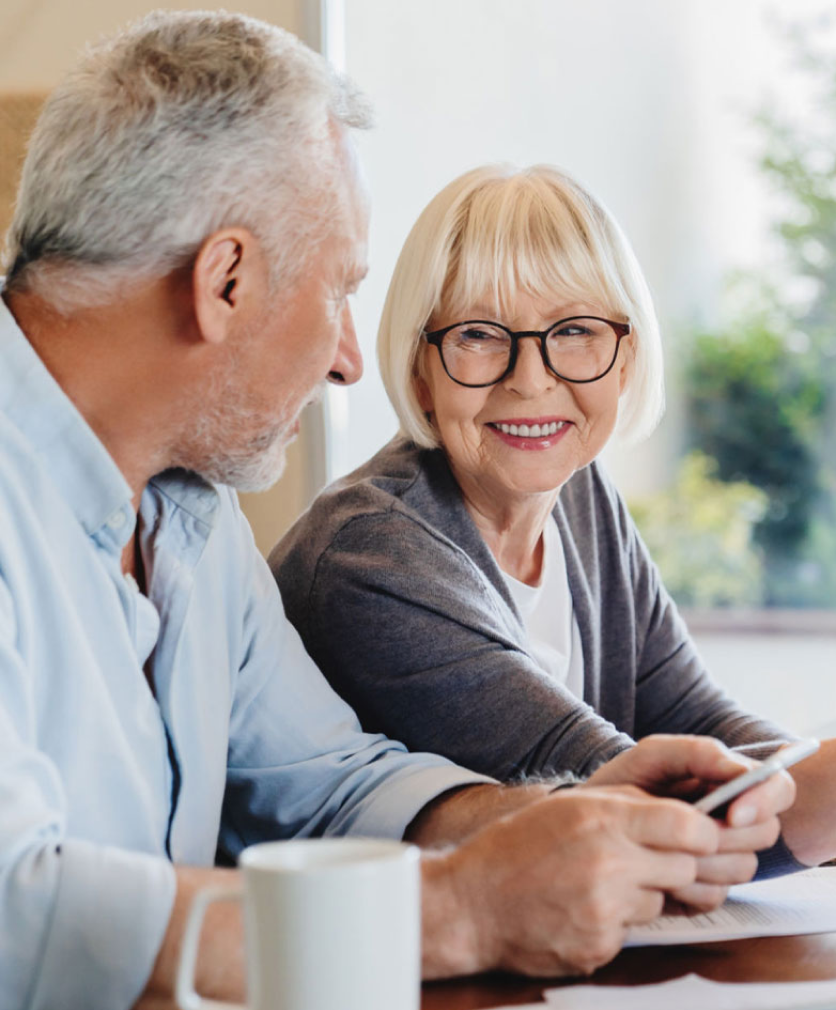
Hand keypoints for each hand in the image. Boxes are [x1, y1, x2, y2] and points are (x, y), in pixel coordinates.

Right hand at [423, 785, 717, 978]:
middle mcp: (608, 862)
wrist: (470, 904)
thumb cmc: (516, 847)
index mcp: (601, 819)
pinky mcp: (599, 946)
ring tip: (597, 885)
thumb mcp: (567, 806)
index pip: (688, 826)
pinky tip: (580, 910)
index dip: (703, 832)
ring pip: (660, 901)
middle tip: (642, 862)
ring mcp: (604, 909)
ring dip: (641, 894)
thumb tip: (680, 813)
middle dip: (674, 865)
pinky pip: (632, 932)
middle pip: (685, 867)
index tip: (698, 836)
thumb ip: (624, 806)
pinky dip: (615, 922)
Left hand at [586, 735, 794, 909]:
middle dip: (729, 835)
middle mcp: (733, 821)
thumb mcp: (652, 756)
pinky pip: (715, 896)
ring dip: (705, 861)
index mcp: (728, 783)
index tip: (732, 813)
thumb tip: (740, 771)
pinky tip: (658, 872)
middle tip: (689, 831)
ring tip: (663, 848)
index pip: (779, 788)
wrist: (585, 827)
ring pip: (744, 867)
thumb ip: (698, 753)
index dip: (765, 801)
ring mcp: (720, 857)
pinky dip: (687, 886)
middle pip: (766, 832)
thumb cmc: (621, 783)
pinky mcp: (702, 889)